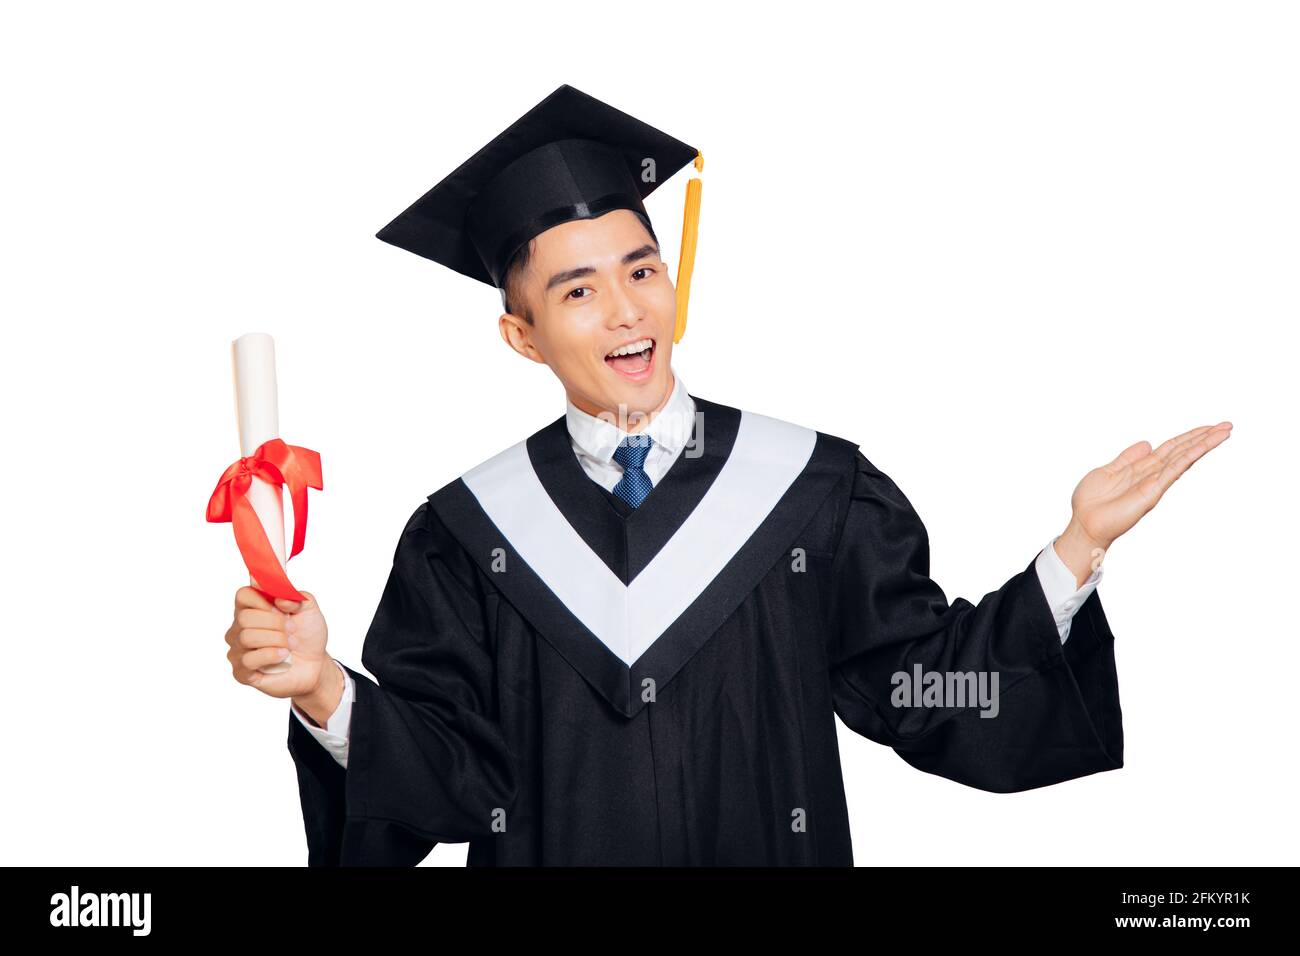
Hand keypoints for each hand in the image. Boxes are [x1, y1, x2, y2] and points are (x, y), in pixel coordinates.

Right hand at [225, 586, 331, 702]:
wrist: (315, 663)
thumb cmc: (307, 634)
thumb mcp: (309, 608)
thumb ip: (296, 596)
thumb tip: (279, 598)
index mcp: (252, 608)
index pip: (243, 595)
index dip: (263, 600)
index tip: (281, 608)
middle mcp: (239, 628)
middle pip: (244, 617)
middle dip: (275, 623)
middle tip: (292, 629)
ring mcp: (238, 650)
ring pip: (246, 638)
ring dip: (276, 639)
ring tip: (291, 644)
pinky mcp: (241, 672)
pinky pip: (247, 660)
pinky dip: (270, 655)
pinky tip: (283, 656)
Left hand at [1056, 422, 1232, 580]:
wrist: (1084, 523)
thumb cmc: (1091, 502)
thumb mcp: (1108, 470)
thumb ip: (1128, 458)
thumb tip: (1147, 443)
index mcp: (1141, 467)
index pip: (1171, 448)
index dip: (1188, 436)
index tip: (1208, 426)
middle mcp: (1152, 474)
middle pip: (1182, 450)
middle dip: (1204, 437)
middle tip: (1227, 425)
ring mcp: (1154, 483)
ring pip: (1183, 458)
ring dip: (1204, 444)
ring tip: (1224, 432)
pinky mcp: (1152, 492)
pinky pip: (1173, 471)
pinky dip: (1187, 458)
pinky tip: (1201, 447)